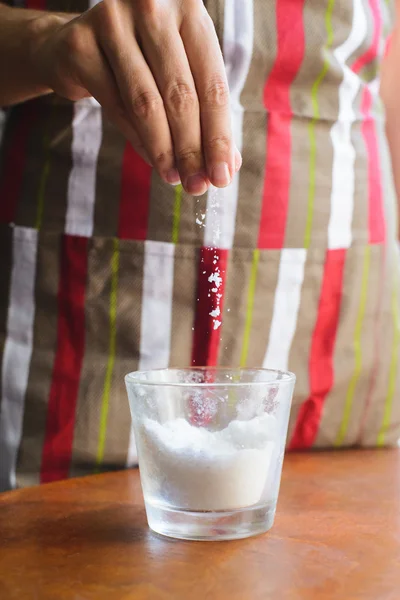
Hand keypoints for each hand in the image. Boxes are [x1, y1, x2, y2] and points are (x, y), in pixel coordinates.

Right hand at [32, 0, 241, 194]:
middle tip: (197, 185)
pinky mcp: (81, 44)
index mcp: (188, 9)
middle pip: (181, 95)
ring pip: (147, 103)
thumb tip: (229, 166)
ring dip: (164, 151)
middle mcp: (152, 6)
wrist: (78, 44)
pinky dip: (138, 141)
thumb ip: (205, 114)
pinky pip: (116, 106)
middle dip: (192, 149)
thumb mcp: (181, 76)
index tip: (222, 176)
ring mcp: (113, 21)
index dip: (219, 136)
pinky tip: (152, 161)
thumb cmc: (143, 62)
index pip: (213, 84)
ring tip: (175, 178)